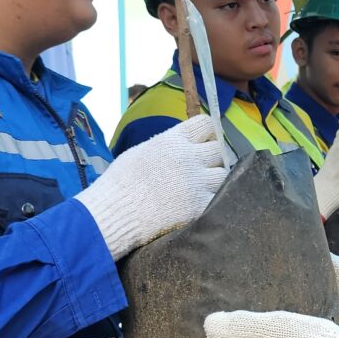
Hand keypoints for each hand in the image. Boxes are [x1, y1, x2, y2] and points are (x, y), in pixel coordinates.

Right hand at [74, 113, 226, 258]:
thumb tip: (183, 145)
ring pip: (224, 174)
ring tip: (203, 188)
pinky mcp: (201, 205)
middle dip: (212, 158)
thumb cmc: (120, 183)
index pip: (206, 124)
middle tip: (203, 169)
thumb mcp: (141, 152)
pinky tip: (202, 204)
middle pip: (218, 149)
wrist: (114, 213)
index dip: (208, 133)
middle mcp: (190, 157)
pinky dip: (213, 200)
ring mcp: (198, 182)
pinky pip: (219, 197)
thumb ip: (167, 146)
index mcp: (173, 140)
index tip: (205, 142)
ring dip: (215, 180)